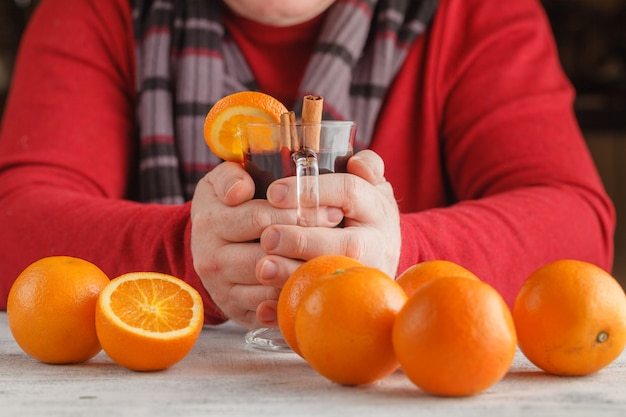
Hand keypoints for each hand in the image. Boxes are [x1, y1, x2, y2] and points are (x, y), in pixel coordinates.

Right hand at [189, 161, 342, 328]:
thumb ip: (230, 176)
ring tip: (333, 256)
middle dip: (307, 240)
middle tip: (339, 230)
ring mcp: (223, 288)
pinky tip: (314, 282)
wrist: (209, 248)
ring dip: (303, 271)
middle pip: (268, 252)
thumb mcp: (219, 184)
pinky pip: (269, 310)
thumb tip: (242, 189)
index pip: (258, 218)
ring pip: (270, 284)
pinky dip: (292, 297)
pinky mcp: (236, 310)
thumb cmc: (225, 208)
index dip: (297, 212)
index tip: (330, 208)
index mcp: (209, 221)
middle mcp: (210, 258)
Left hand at [256, 150, 400, 325]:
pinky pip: (321, 309)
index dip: (313, 191)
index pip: (350, 192)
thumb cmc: (366, 212)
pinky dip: (291, 310)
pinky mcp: (350, 302)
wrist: (382, 252)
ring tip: (262, 268)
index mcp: (379, 209)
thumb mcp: (372, 185)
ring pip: (333, 278)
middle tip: (266, 237)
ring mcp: (366, 276)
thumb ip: (367, 167)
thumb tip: (356, 163)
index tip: (274, 193)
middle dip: (302, 240)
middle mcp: (379, 245)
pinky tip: (264, 308)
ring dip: (294, 275)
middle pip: (344, 244)